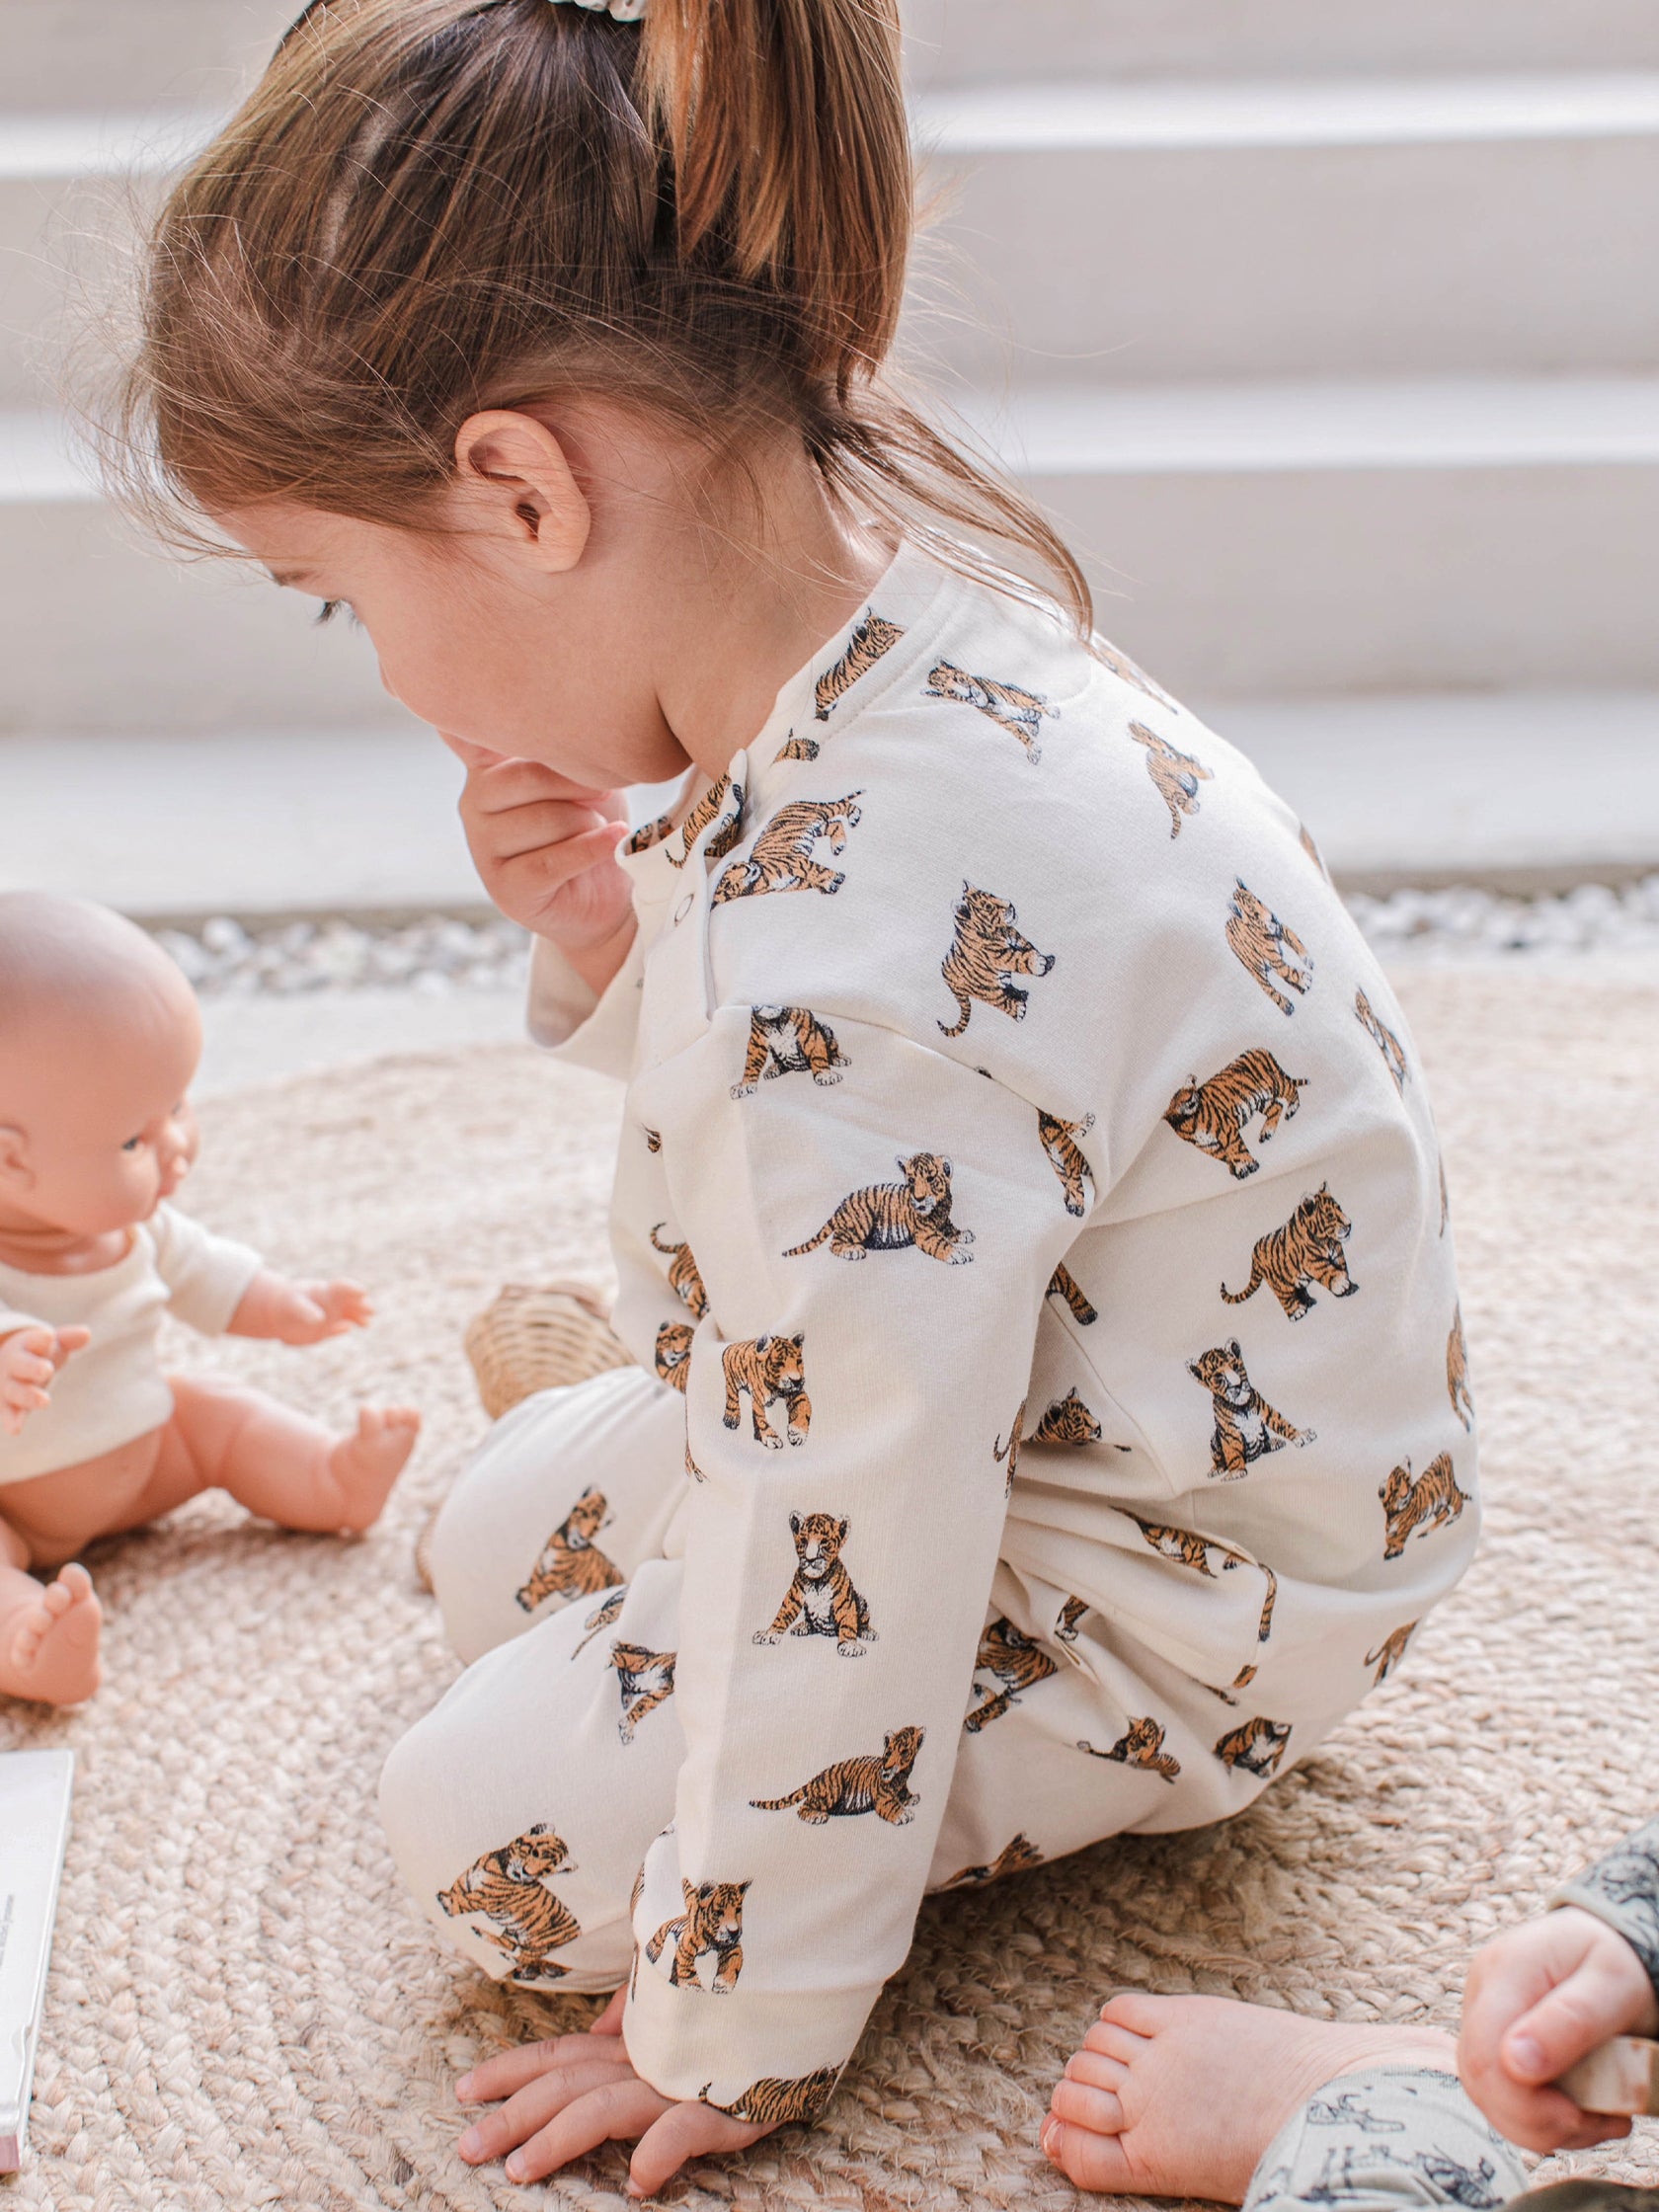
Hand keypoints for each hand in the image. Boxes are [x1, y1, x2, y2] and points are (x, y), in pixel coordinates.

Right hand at [0, 1325, 89, 1433]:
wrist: (8, 1365)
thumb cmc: (40, 1353)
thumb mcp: (55, 1344)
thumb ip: (69, 1339)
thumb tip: (86, 1334)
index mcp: (27, 1345)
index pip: (33, 1341)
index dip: (40, 1340)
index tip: (48, 1338)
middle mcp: (14, 1365)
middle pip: (21, 1365)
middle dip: (32, 1367)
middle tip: (47, 1370)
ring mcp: (8, 1385)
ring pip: (14, 1390)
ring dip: (28, 1396)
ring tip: (45, 1401)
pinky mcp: (7, 1405)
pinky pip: (8, 1412)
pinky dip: (11, 1420)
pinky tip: (15, 1429)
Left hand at [229, 1273, 373, 1345]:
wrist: (278, 1315)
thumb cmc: (287, 1304)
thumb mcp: (294, 1305)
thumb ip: (306, 1311)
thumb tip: (319, 1319)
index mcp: (325, 1291)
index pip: (342, 1287)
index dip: (353, 1289)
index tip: (362, 1292)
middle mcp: (332, 1303)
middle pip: (351, 1302)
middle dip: (361, 1305)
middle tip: (371, 1310)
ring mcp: (331, 1316)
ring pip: (349, 1315)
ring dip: (359, 1317)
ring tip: (366, 1323)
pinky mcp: (326, 1330)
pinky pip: (337, 1328)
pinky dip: (342, 1328)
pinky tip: (347, 1327)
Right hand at [443, 734, 634, 955]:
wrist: (609, 892)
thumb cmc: (592, 820)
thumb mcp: (584, 771)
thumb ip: (563, 743)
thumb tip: (572, 716)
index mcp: (486, 767)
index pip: (463, 733)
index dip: (473, 719)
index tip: (479, 694)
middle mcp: (473, 804)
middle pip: (523, 778)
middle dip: (576, 784)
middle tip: (604, 793)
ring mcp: (483, 849)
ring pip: (543, 821)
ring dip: (587, 823)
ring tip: (598, 828)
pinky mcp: (506, 888)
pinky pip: (551, 862)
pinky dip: (591, 848)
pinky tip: (614, 838)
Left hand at [455, 1986, 768, 2195]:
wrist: (801, 2006)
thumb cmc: (736, 2017)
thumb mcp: (681, 2013)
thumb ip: (637, 2013)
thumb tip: (599, 2024)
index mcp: (633, 2039)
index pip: (559, 2054)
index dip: (510, 2071)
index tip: (462, 2094)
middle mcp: (648, 2058)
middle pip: (568, 2083)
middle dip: (513, 2114)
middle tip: (469, 2147)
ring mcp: (683, 2082)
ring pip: (608, 2106)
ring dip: (561, 2138)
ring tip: (522, 2170)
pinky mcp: (726, 2106)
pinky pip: (687, 2130)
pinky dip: (660, 2153)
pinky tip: (638, 2184)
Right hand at [1459, 1905, 1658, 2150]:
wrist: (1609, 1949)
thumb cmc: (1615, 1961)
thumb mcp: (1612, 1983)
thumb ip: (1569, 2020)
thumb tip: (1515, 2064)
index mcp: (1505, 1972)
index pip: (1485, 2056)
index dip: (1523, 2105)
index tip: (1579, 2116)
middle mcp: (1482, 1995)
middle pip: (1480, 2082)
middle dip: (1539, 2122)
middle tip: (1602, 2120)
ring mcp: (1483, 2018)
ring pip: (1489, 2097)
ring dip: (1546, 2126)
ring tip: (1600, 2117)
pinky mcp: (1493, 2042)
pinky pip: (1504, 2098)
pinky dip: (1545, 2121)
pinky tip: (1584, 2112)